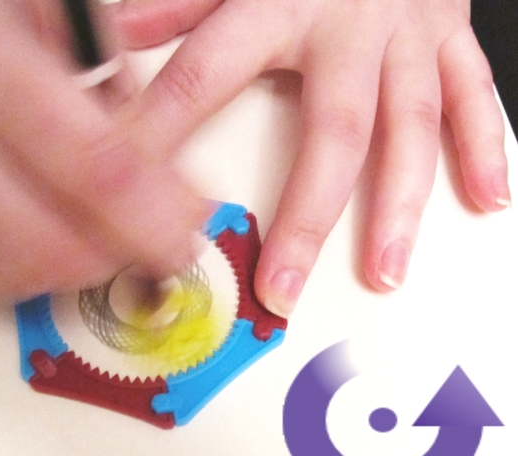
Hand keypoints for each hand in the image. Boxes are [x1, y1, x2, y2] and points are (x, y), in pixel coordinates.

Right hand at [0, 0, 207, 299]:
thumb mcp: (67, 21)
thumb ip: (127, 104)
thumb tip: (174, 196)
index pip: (86, 166)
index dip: (149, 221)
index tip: (183, 241)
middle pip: (44, 240)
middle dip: (117, 255)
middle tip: (151, 242)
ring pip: (6, 272)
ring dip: (75, 266)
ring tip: (104, 235)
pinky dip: (23, 264)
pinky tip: (47, 229)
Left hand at [115, 0, 510, 316]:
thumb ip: (178, 5)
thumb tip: (116, 35)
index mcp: (278, 4)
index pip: (207, 77)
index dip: (168, 131)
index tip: (139, 197)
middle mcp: (349, 27)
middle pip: (331, 133)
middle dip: (307, 218)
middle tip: (283, 285)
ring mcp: (406, 37)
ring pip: (409, 128)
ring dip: (400, 205)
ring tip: (384, 271)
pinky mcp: (449, 38)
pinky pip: (471, 95)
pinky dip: (483, 147)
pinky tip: (485, 198)